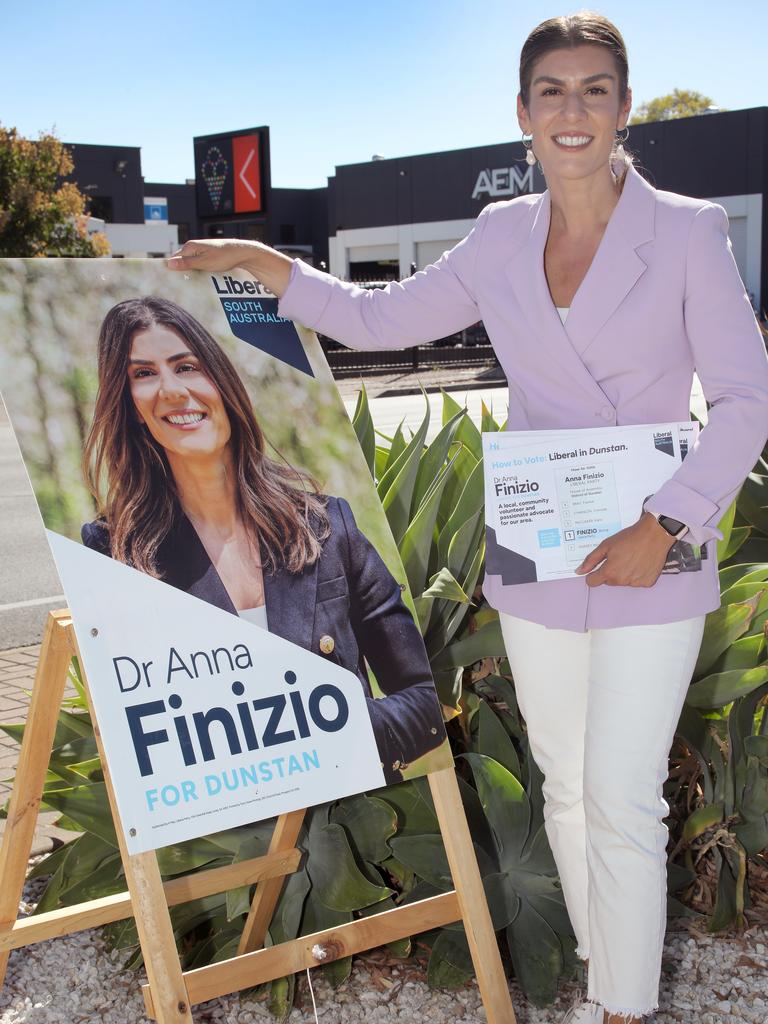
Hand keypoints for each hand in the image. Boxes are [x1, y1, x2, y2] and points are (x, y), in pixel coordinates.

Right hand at [166, 238, 294, 295]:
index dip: (170, 270)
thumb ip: (187, 264)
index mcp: (190, 246)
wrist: (242, 253)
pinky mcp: (208, 257)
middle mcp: (194, 247)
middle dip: (180, 274)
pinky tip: (199, 281)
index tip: (166, 281)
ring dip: (190, 274)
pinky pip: (199, 266)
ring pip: (191, 265)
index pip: (174, 259)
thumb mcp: (204, 263)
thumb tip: (169, 264)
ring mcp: (202, 252)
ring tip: (187, 287)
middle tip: (177, 287)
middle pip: (182, 262)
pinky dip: (198, 273)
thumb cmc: (224, 257)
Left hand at [574, 511, 676, 587]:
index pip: (592, 582)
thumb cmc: (630, 537)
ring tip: (632, 557)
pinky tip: (641, 562)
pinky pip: (636, 582)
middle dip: (610, 571)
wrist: (655, 534)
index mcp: (609, 572)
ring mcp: (635, 583)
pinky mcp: (647, 583)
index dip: (593, 574)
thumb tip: (579, 571)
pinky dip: (637, 574)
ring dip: (624, 573)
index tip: (598, 567)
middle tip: (619, 556)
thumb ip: (591, 560)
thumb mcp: (606, 545)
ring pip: (623, 581)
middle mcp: (622, 581)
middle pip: (609, 581)